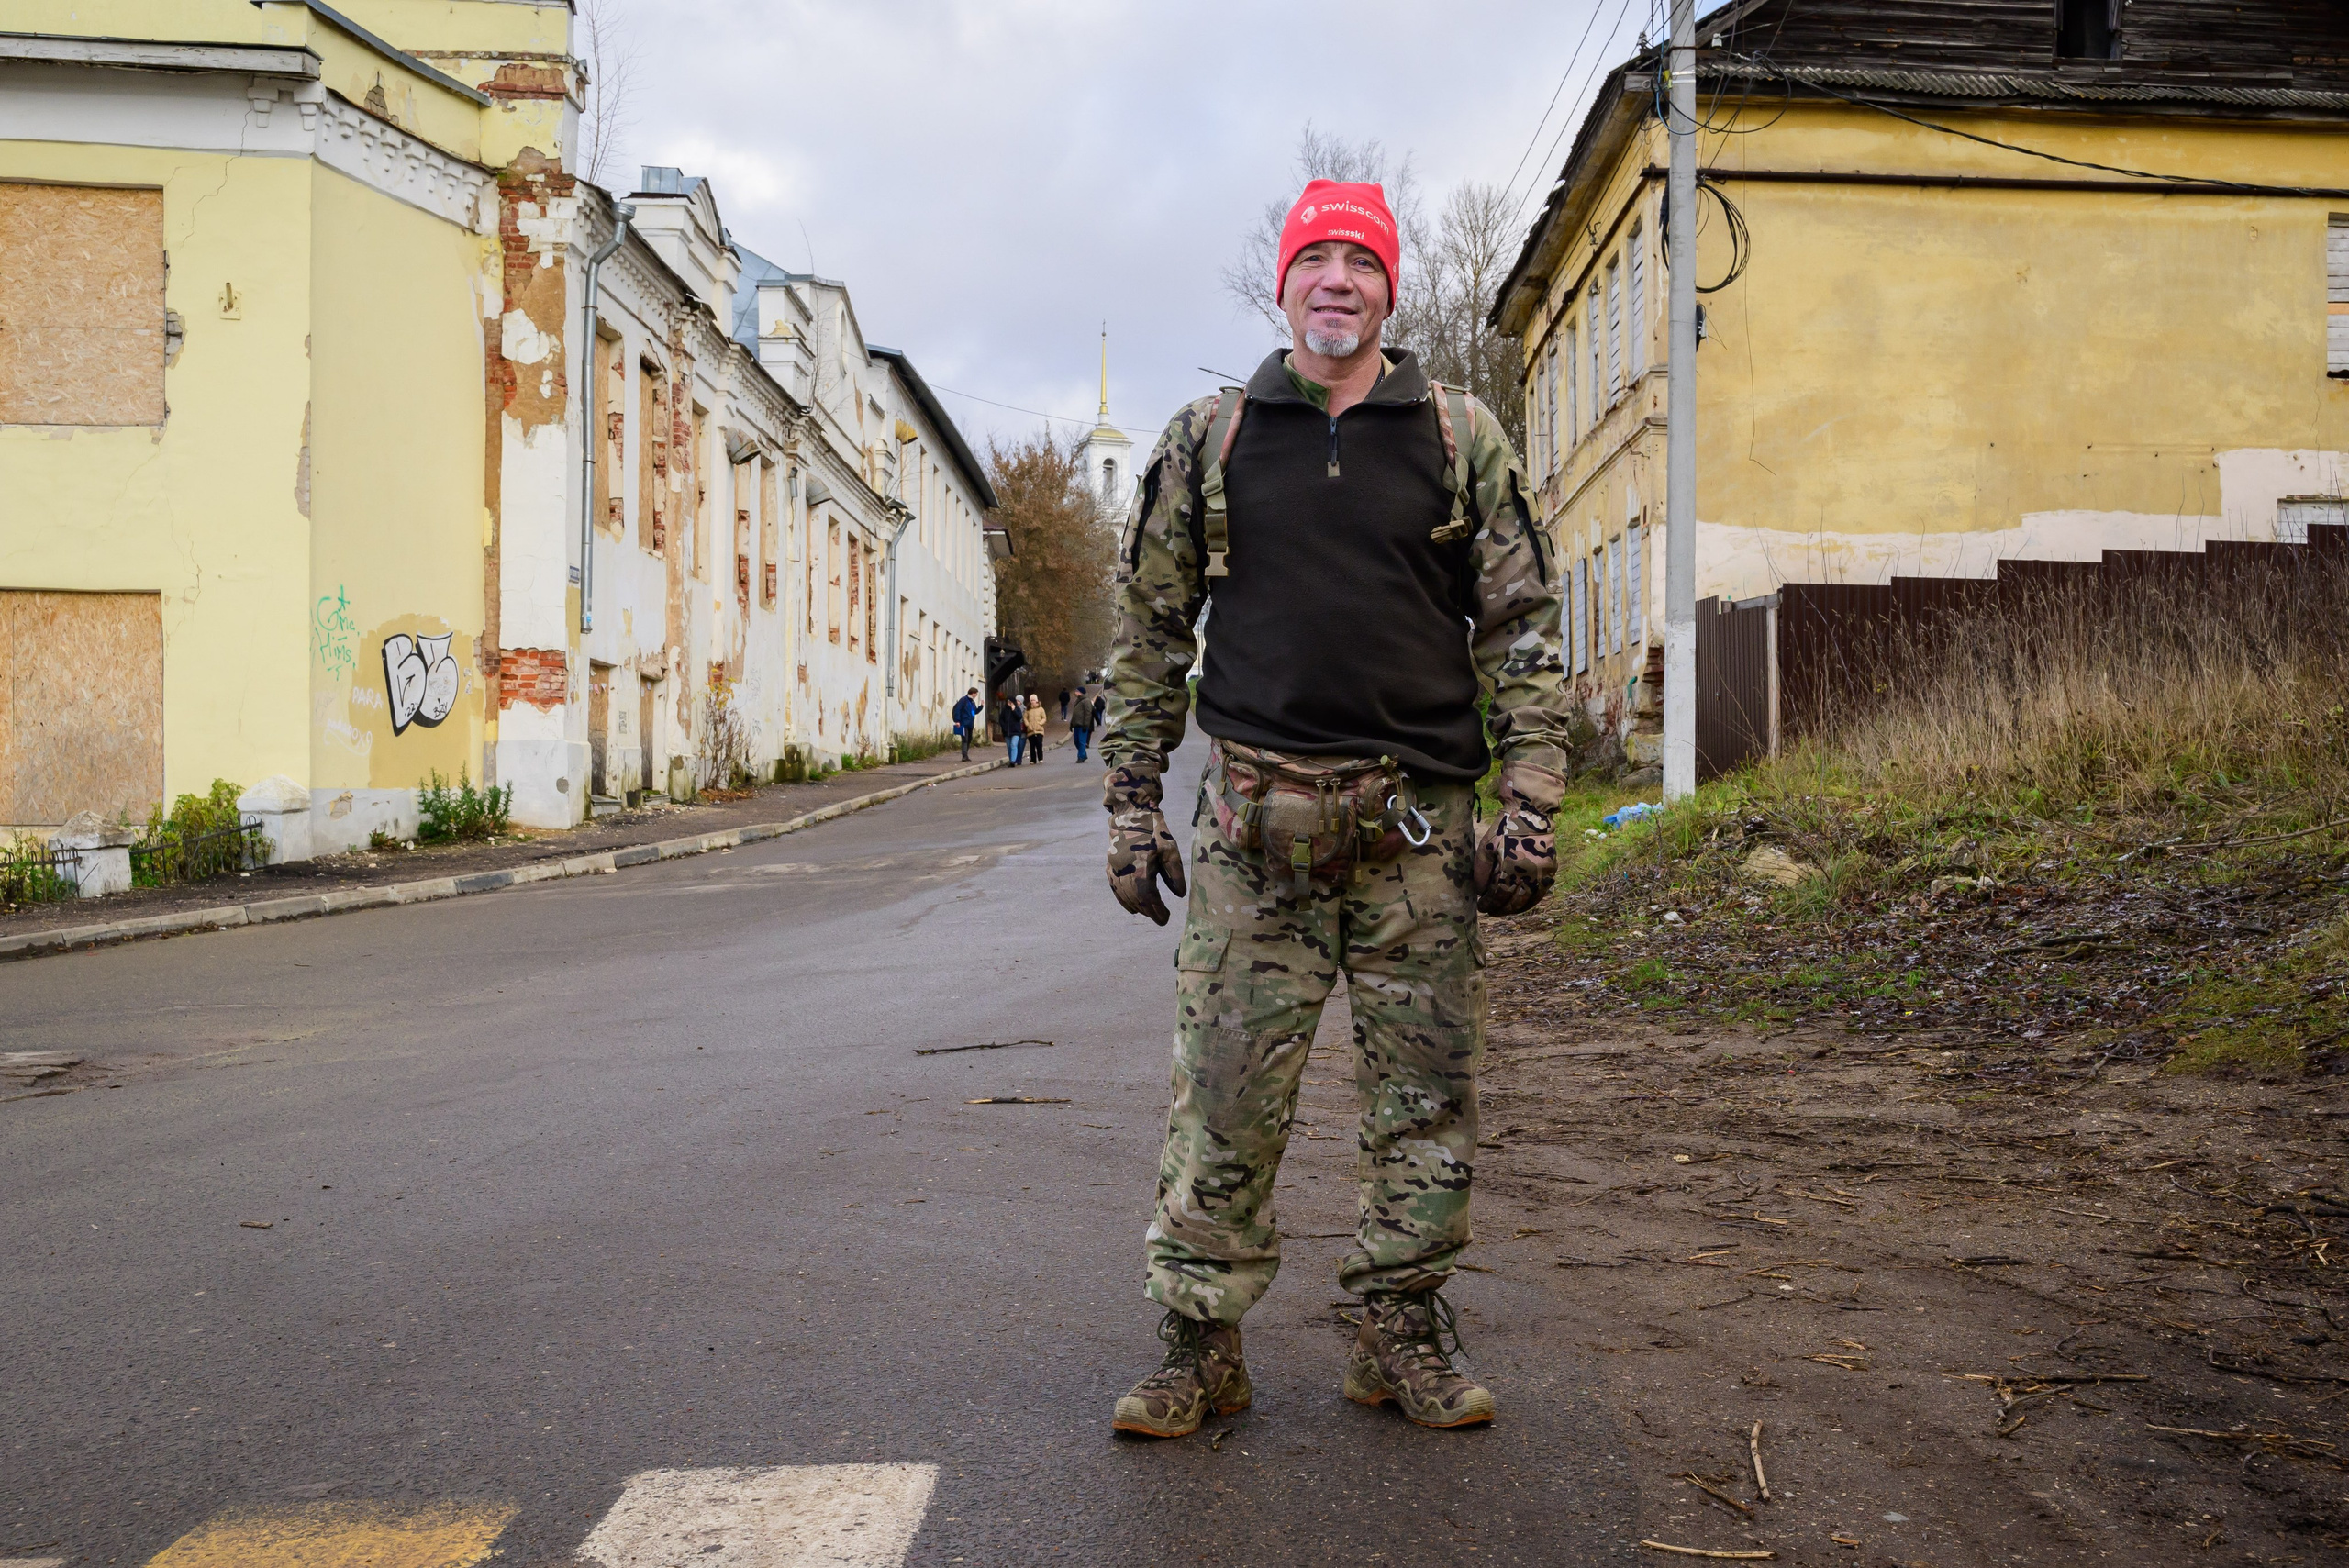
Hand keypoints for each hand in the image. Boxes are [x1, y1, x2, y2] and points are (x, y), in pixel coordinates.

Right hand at [1104, 763, 1186, 924]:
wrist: (1132, 813)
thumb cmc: (1154, 830)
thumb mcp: (1170, 848)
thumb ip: (1174, 873)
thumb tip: (1178, 895)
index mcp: (1141, 866)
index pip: (1148, 896)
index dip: (1156, 910)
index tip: (1166, 918)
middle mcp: (1125, 870)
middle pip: (1135, 899)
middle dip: (1148, 911)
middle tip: (1160, 917)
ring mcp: (1116, 867)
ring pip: (1124, 895)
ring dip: (1137, 907)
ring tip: (1149, 913)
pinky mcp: (1111, 864)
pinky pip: (1115, 887)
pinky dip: (1123, 899)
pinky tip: (1131, 907)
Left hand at [1473, 760, 1564, 916]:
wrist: (1530, 814)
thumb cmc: (1504, 829)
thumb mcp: (1486, 847)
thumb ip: (1481, 871)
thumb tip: (1480, 891)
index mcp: (1510, 868)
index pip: (1498, 895)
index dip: (1489, 903)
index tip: (1482, 906)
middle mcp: (1527, 874)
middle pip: (1513, 901)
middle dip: (1500, 909)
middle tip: (1491, 911)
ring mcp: (1541, 873)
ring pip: (1528, 900)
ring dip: (1515, 909)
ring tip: (1505, 910)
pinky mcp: (1550, 870)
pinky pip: (1541, 892)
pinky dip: (1531, 901)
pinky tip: (1522, 904)